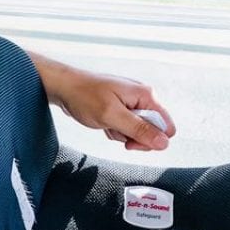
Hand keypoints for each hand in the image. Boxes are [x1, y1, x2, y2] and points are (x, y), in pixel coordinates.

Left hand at [49, 64, 175, 150]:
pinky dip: (114, 130)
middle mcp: (142, 98)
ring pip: (137, 132)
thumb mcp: (112, 116)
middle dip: (134, 137)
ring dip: (121, 134)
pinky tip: (104, 123)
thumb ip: (139, 130)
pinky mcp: (121, 109)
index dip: (151, 138)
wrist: (63, 88)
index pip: (166, 127)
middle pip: (153, 131)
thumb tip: (163, 142)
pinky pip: (125, 128)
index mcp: (146, 95)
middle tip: (116, 131)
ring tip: (106, 123)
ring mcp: (131, 104)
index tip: (132, 140)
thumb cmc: (84, 96)